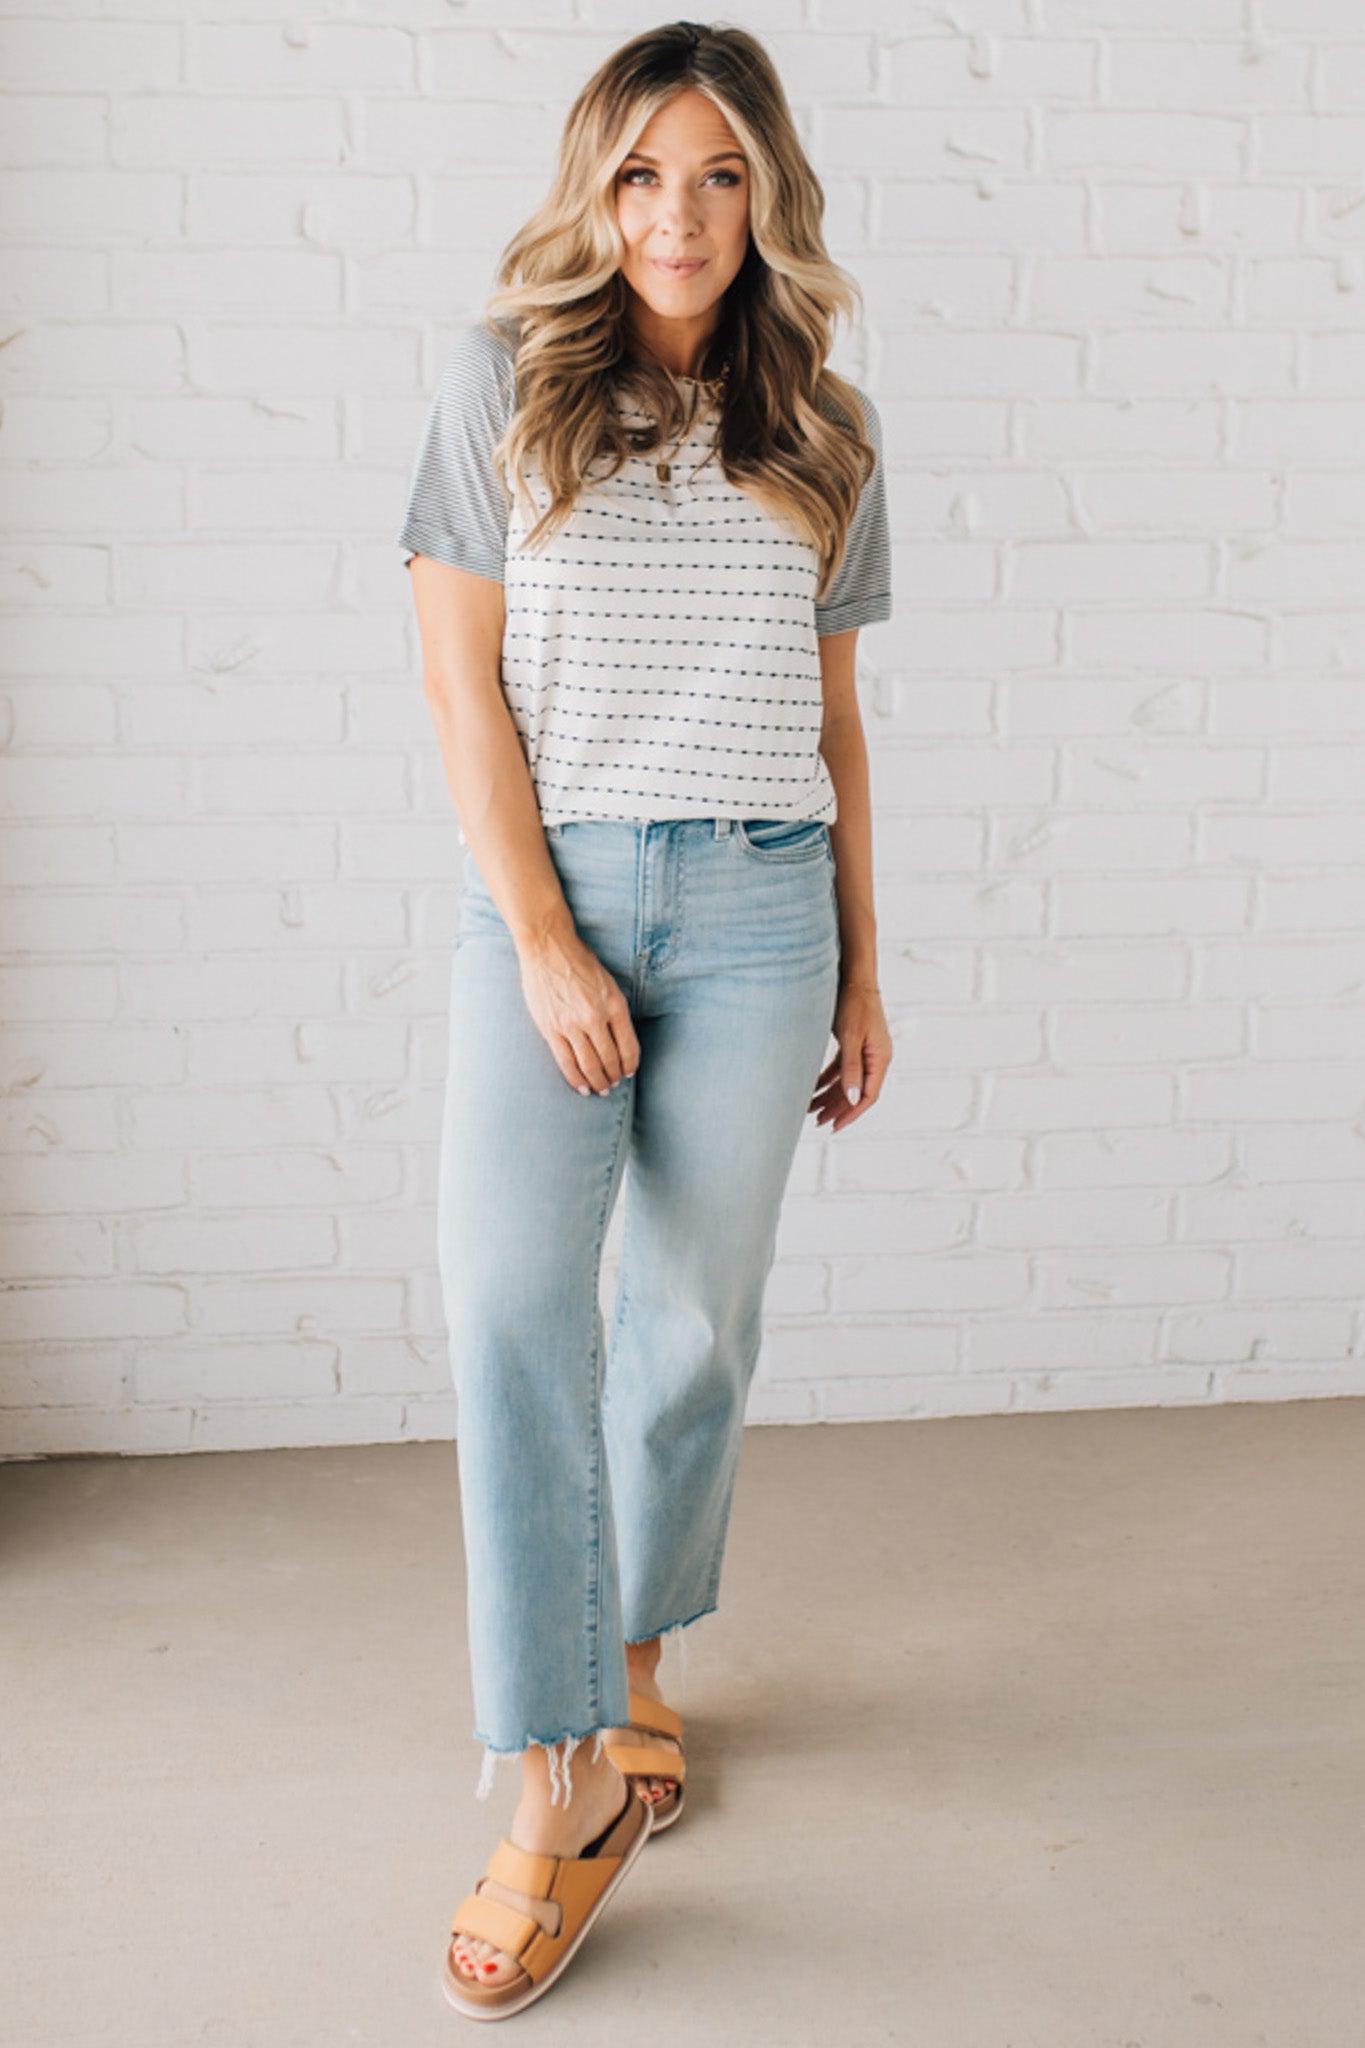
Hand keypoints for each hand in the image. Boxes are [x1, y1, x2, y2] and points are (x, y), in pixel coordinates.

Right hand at [518, 927, 639, 1096]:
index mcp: (614, 1005)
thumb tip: (620, 1041)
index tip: (628, 1073)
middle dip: (614, 1077)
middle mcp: (595, 1017)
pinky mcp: (551, 1029)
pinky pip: (566, 1062)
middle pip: (610, 1060)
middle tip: (613, 1085)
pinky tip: (581, 1087)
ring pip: (589, 1065)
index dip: (630, 1065)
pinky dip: (575, 1079)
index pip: (629, 1047)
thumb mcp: (609, 983)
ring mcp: (571, 1025)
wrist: (548, 948)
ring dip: (597, 1082)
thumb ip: (615, 1011)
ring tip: (600, 1090)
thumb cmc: (580, 962)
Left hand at [809, 980, 891, 1131]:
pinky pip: (841, 1069)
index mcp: (880, 1058)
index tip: (834, 1126)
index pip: (868, 1096)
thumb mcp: (850, 1037)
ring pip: (847, 1081)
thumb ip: (851, 1068)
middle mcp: (875, 1057)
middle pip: (857, 1091)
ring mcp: (865, 1050)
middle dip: (837, 1108)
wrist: (853, 975)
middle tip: (817, 1122)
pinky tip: (813, 1088)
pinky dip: (828, 1079)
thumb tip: (854, 1100)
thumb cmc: (854, 1003)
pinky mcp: (854, 1043)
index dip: (851, 1113)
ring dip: (830, 1095)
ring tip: (811, 1110)